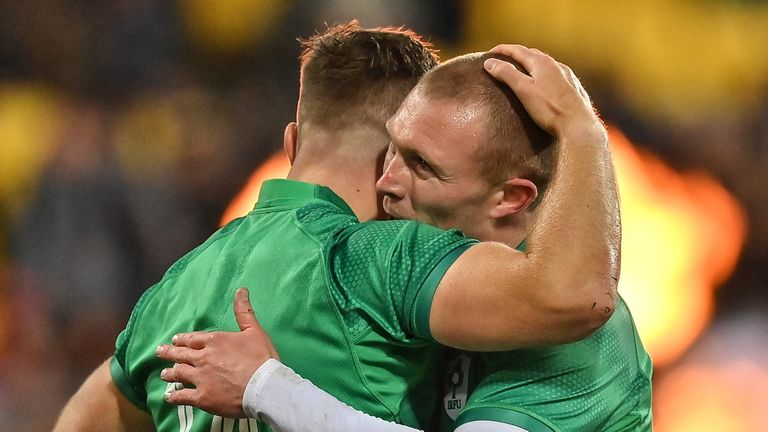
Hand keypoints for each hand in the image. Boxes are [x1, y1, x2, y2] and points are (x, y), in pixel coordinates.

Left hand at [155, 288, 278, 417]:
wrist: (263, 386)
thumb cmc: (261, 358)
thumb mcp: (254, 330)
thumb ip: (244, 311)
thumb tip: (241, 290)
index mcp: (215, 341)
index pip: (193, 339)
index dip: (183, 339)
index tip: (175, 340)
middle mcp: (203, 358)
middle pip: (181, 354)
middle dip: (169, 352)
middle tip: (160, 351)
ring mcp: (200, 378)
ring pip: (179, 374)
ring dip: (170, 373)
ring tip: (163, 373)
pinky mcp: (201, 397)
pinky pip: (182, 397)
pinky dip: (174, 397)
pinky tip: (169, 397)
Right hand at [484, 44, 604, 141]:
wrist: (578, 126)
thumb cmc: (550, 109)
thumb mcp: (523, 90)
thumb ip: (506, 74)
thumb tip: (490, 62)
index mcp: (541, 62)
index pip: (517, 50)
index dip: (502, 50)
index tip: (489, 52)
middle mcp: (556, 64)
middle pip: (531, 54)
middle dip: (515, 55)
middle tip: (502, 60)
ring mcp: (566, 75)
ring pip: (545, 64)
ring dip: (530, 64)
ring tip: (521, 70)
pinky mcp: (573, 87)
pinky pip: (555, 74)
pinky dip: (543, 74)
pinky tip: (543, 82)